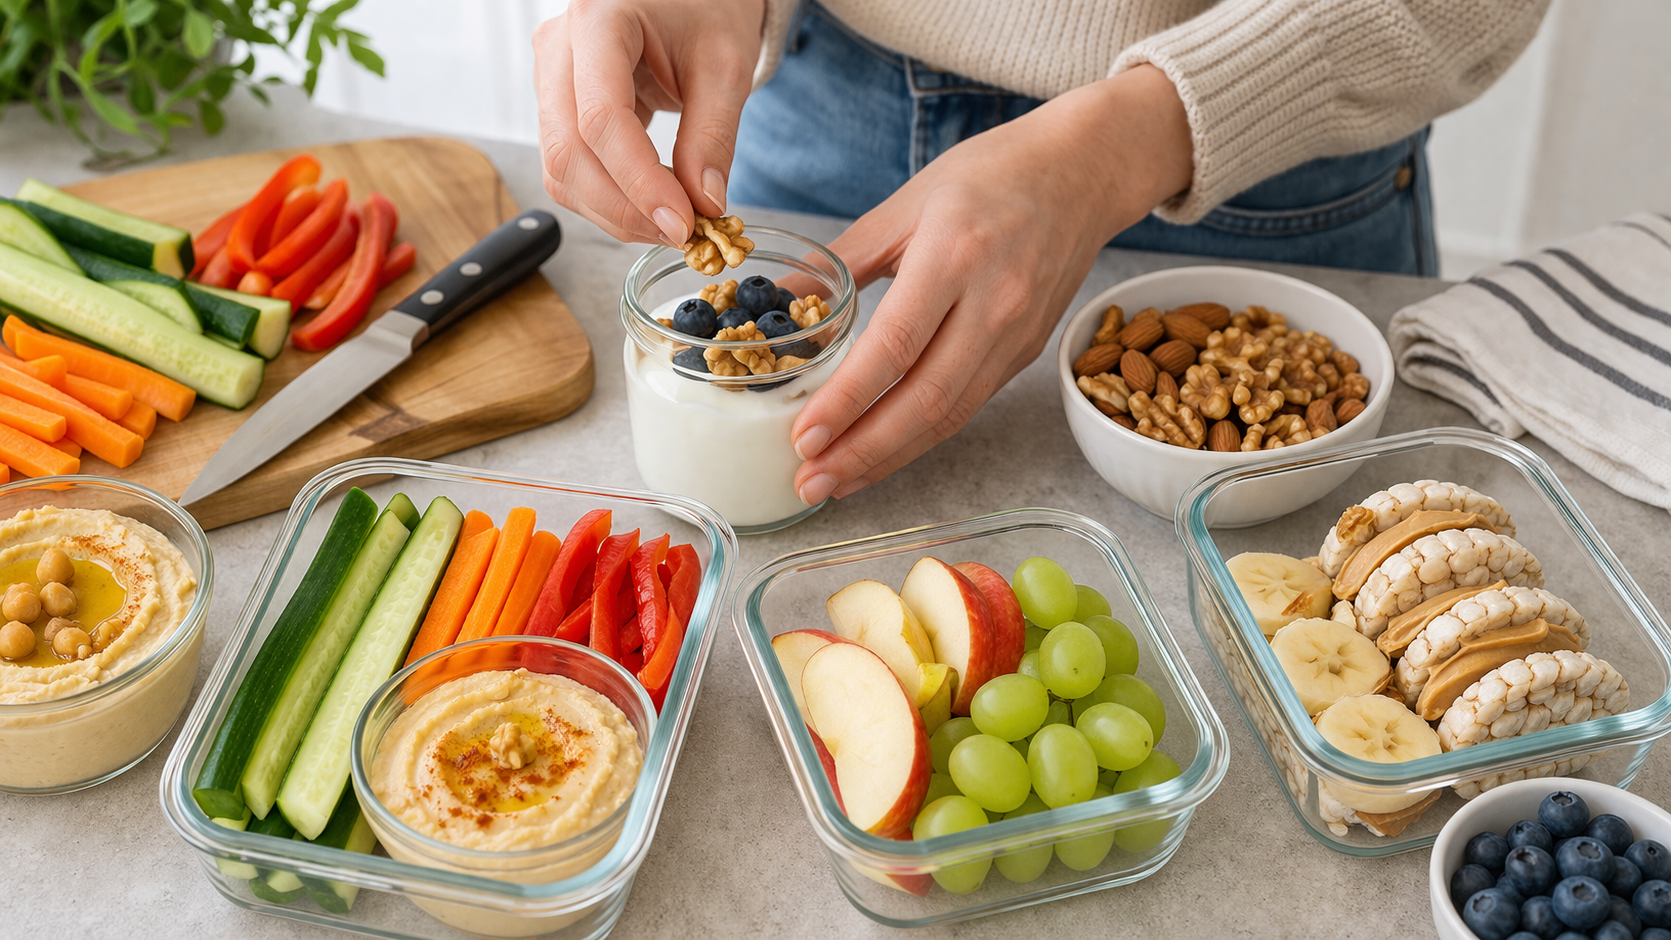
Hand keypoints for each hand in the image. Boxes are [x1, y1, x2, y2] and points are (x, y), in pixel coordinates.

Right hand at [532, 0, 763, 245]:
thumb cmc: (707, 11)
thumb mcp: (725, 67)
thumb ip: (713, 136)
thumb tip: (703, 204)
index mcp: (598, 20)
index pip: (600, 118)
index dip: (639, 182)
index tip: (681, 222)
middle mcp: (559, 48)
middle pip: (568, 152)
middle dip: (625, 208)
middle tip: (680, 233)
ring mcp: (550, 78)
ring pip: (561, 171)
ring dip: (615, 212)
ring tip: (672, 221)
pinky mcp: (557, 107)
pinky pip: (569, 169)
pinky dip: (609, 200)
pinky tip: (651, 205)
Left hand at [789, 65, 1194, 506]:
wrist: (1082, 172)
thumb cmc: (991, 175)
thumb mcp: (906, 203)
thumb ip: (841, 260)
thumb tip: (779, 304)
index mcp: (954, 256)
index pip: (894, 347)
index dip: (847, 401)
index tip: (804, 437)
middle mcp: (992, 304)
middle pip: (924, 399)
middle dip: (862, 451)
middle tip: (811, 483)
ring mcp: (1016, 335)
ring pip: (949, 415)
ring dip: (889, 458)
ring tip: (837, 483)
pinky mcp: (1026, 353)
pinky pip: (968, 406)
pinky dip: (921, 438)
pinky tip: (883, 453)